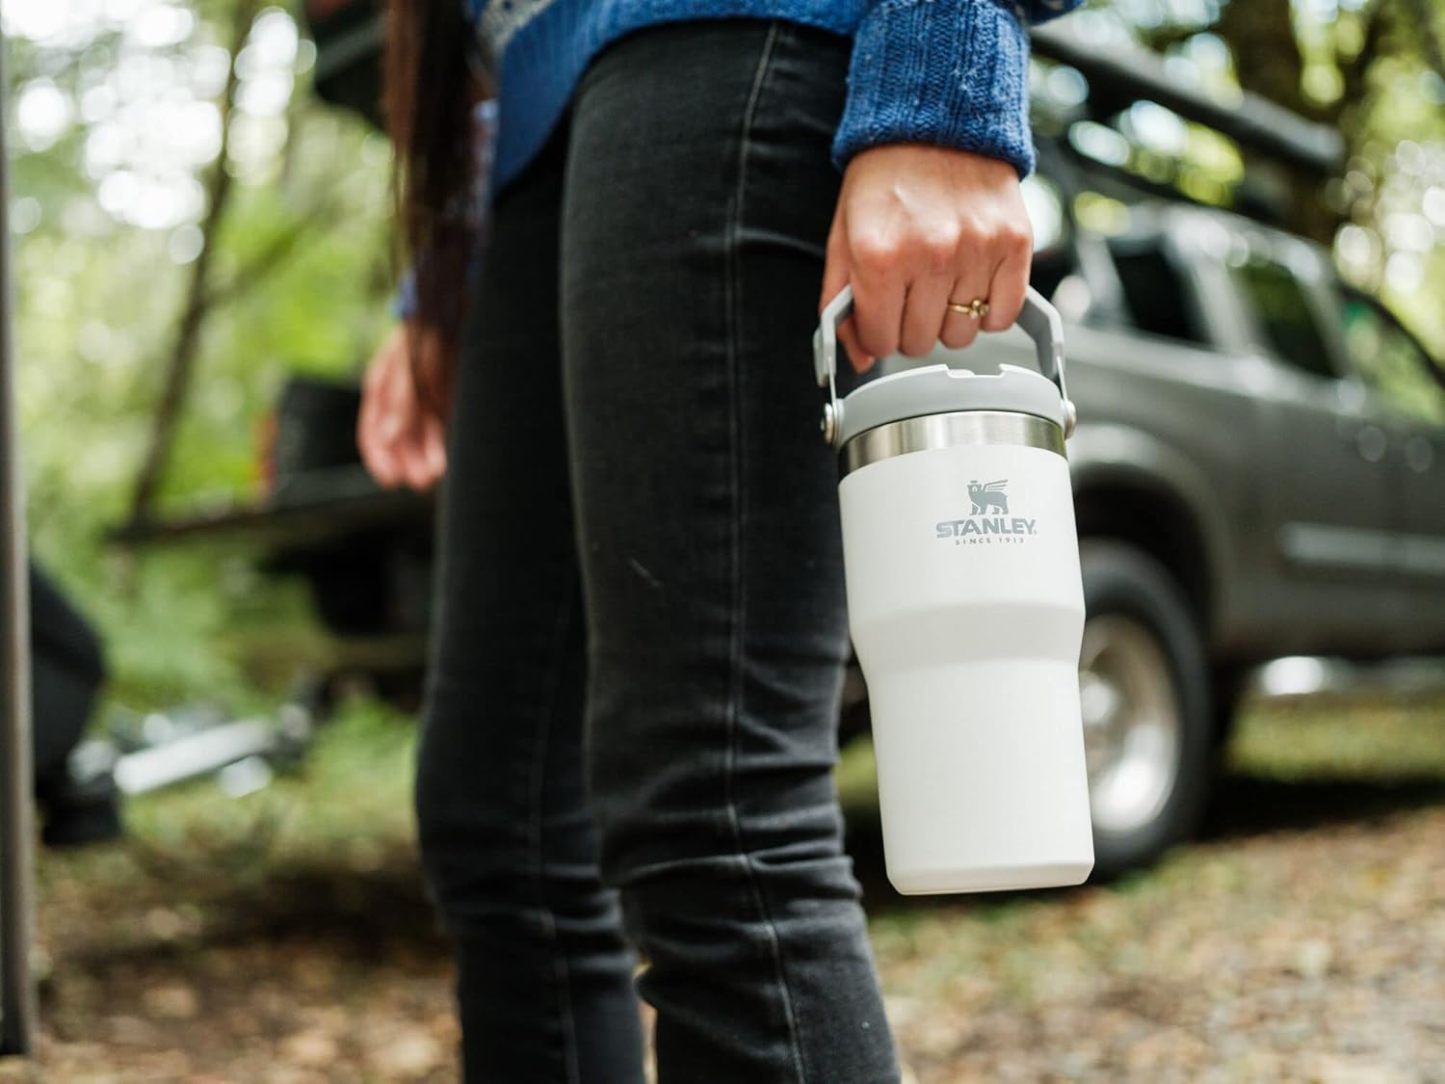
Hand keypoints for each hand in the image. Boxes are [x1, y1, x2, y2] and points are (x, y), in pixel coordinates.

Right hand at [357, 323, 452, 490]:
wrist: (460, 307)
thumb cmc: (427, 334)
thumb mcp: (409, 366)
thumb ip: (400, 401)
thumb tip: (387, 438)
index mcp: (381, 387)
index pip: (372, 433)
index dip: (379, 459)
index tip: (391, 480)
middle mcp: (401, 398)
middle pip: (400, 441)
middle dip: (410, 463)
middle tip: (424, 482)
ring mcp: (426, 399)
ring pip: (424, 438)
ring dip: (429, 456)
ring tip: (438, 474)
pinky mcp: (449, 399)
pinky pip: (444, 428)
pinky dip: (446, 443)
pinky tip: (453, 456)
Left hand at [820, 144, 1032, 371]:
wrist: (937, 122)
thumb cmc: (886, 181)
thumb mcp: (844, 237)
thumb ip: (841, 303)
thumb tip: (857, 357)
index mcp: (879, 256)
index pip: (880, 340)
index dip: (878, 332)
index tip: (882, 314)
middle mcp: (930, 255)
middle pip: (920, 342)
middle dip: (910, 325)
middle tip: (911, 291)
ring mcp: (976, 250)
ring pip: (962, 334)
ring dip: (950, 318)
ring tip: (942, 280)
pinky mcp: (1014, 243)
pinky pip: (1003, 315)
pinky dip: (989, 309)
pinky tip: (973, 282)